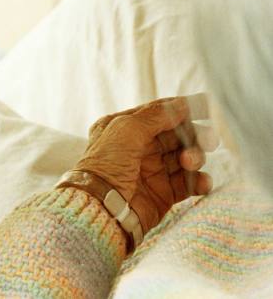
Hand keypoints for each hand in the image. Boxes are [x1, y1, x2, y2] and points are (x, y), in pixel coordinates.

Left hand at [75, 95, 216, 235]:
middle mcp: (139, 147)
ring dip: (195, 157)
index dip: (185, 107)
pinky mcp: (163, 194)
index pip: (160, 112)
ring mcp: (152, 170)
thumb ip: (155, 116)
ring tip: (190, 162)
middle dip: (195, 134)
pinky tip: (202, 182)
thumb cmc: (107, 165)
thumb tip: (181, 105)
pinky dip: (198, 181)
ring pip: (184, 157)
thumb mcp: (126, 130)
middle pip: (176, 134)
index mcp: (125, 127)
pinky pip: (188, 183)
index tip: (211, 105)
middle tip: (211, 139)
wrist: (102, 209)